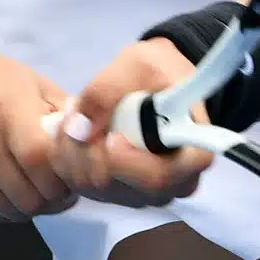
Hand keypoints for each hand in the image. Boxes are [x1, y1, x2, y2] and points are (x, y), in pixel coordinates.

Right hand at [0, 48, 78, 222]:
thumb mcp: (32, 82)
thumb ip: (65, 113)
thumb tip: (94, 144)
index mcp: (6, 110)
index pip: (40, 161)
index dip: (63, 178)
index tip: (73, 177)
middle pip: (29, 196)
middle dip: (53, 199)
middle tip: (59, 188)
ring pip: (10, 211)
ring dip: (31, 206)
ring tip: (37, 188)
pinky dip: (6, 208)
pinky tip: (11, 189)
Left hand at [51, 38, 214, 207]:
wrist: (156, 81)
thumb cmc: (159, 72)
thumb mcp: (138, 65)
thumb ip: (108, 90)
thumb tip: (80, 129)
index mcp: (192, 156)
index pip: (157, 177)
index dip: (125, 162)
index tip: (110, 136)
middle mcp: (171, 185)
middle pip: (117, 186)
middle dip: (86, 148)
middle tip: (77, 105)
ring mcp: (143, 193)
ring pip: (92, 187)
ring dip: (72, 147)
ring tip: (77, 110)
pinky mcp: (116, 193)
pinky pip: (79, 185)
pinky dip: (67, 156)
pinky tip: (75, 127)